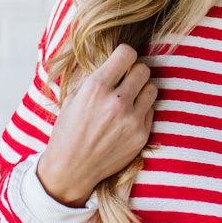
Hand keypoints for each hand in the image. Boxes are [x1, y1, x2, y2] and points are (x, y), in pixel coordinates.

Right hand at [38, 44, 157, 203]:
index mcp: (96, 88)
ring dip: (142, 90)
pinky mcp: (142, 135)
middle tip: (125, 81)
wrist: (72, 168)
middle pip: (144, 69)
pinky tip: (127, 118)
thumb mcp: (73, 98)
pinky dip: (142, 111)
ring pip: (152, 88)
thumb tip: (114, 60)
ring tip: (129, 99)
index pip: (127, 53)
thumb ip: (95, 77)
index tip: (121, 62)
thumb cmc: (69, 131)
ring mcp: (132, 120)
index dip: (124, 55)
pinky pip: (151, 111)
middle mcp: (117, 102)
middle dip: (134, 72)